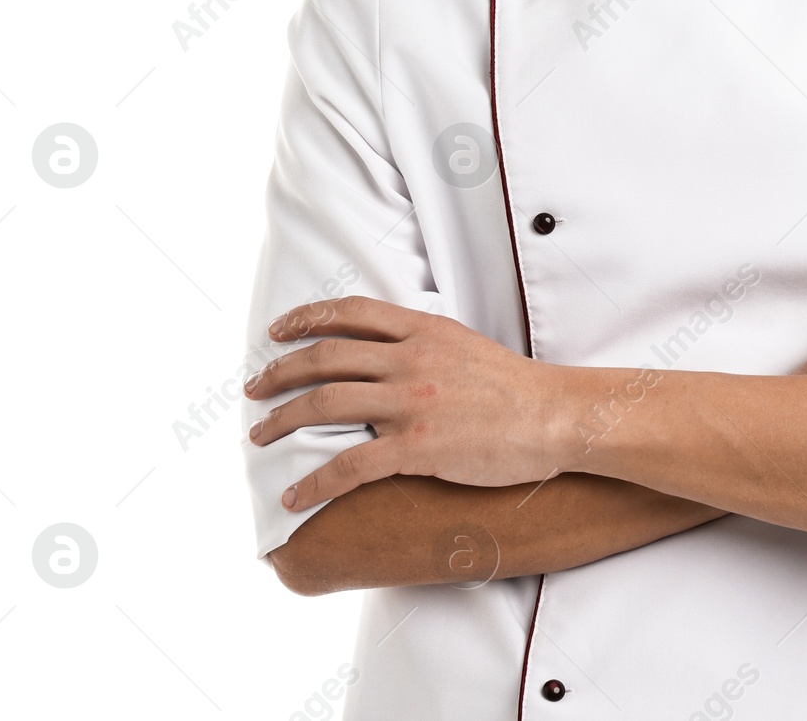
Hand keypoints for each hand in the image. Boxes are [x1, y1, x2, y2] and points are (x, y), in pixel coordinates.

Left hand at [244, 297, 568, 510]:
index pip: (350, 313)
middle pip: (325, 358)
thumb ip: (422, 342)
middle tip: (253, 390)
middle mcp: (410, 359)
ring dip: (283, 421)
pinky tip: (295, 495)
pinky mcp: (417, 448)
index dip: (306, 318)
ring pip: (326, 405)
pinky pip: (349, 465)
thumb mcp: (465, 344)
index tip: (277, 332)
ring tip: (259, 437)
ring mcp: (411, 403)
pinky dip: (314, 481)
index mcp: (423, 329)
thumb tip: (385, 348)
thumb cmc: (514, 386)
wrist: (553, 416)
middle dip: (279, 373)